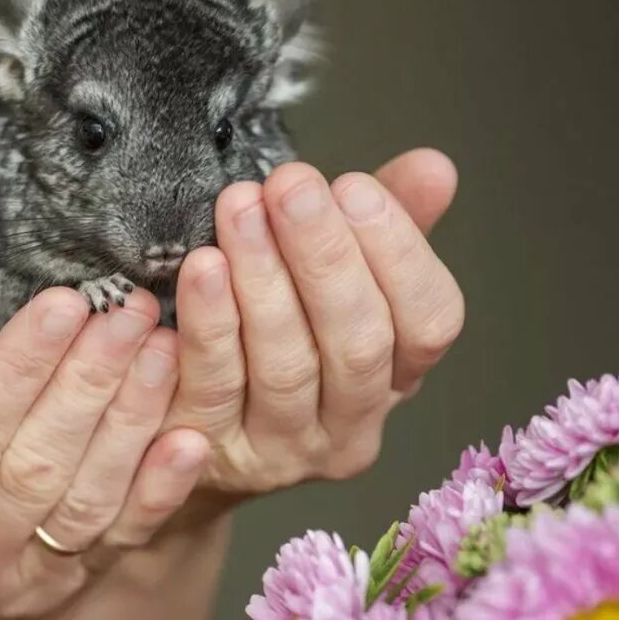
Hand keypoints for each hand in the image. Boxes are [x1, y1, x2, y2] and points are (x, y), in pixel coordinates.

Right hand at [0, 288, 208, 619]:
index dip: (18, 371)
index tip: (63, 303)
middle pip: (36, 466)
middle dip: (90, 381)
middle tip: (129, 310)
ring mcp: (11, 584)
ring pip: (85, 503)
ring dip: (132, 422)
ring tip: (161, 347)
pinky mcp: (53, 591)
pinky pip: (114, 544)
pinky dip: (157, 494)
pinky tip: (190, 438)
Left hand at [165, 148, 463, 503]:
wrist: (184, 428)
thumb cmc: (274, 334)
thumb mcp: (335, 276)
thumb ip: (386, 223)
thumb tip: (434, 167)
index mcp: (398, 376)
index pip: (429, 322)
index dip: (399, 253)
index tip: (354, 186)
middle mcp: (351, 425)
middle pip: (358, 344)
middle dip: (324, 256)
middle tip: (290, 186)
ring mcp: (283, 448)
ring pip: (286, 366)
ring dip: (262, 279)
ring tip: (239, 208)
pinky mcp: (213, 452)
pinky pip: (215, 384)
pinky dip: (210, 324)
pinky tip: (201, 268)